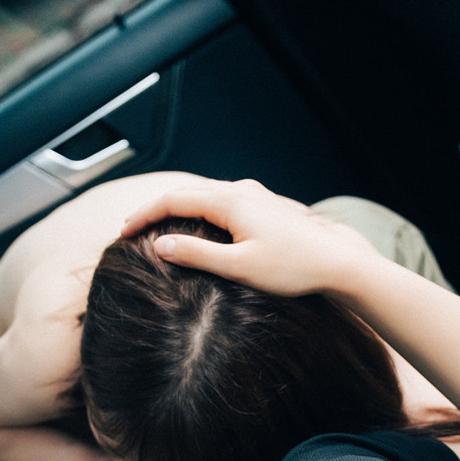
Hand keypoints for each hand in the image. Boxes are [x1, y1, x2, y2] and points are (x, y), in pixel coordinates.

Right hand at [121, 178, 380, 296]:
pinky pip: (223, 202)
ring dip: (178, 210)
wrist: (338, 264)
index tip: (121, 232)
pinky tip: (198, 227)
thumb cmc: (292, 269)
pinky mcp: (267, 207)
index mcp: (230, 202)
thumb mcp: (239, 267)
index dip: (143, 214)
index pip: (173, 199)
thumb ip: (197, 254)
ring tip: (158, 227)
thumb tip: (160, 244)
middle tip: (131, 228)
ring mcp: (256, 197)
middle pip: (187, 193)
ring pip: (205, 196)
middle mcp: (242, 191)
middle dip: (156, 209)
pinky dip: (200, 212)